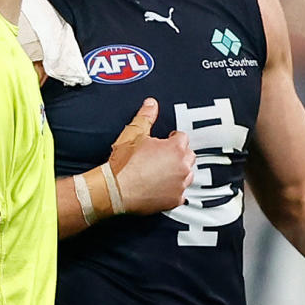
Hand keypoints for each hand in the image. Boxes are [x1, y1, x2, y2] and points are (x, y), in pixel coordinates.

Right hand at [110, 98, 194, 213]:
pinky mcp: (174, 200)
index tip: (165, 141)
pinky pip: (181, 193)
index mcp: (175, 148)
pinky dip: (174, 190)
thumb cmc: (123, 165)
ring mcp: (180, 185)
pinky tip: (161, 187)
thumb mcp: (133, 134)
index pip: (182, 137)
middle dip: (178, 154)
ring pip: (188, 174)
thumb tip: (151, 105)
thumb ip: (146, 117)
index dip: (172, 138)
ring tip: (162, 171)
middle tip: (162, 156)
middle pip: (189, 155)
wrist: (115, 190)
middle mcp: (182, 167)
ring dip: (179, 171)